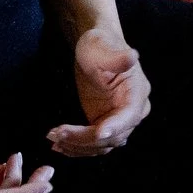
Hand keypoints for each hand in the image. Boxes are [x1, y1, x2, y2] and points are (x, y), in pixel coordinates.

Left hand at [49, 26, 149, 156]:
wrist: (92, 50)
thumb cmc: (98, 45)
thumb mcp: (102, 48)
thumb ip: (116, 58)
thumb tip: (132, 56)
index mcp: (137, 93)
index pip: (129, 115)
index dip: (115, 126)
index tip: (98, 132)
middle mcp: (132, 111)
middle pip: (113, 135)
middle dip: (85, 138)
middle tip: (58, 134)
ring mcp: (118, 121)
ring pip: (103, 145)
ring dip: (79, 147)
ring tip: (55, 140)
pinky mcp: (104, 125)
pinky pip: (94, 144)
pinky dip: (78, 148)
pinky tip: (60, 145)